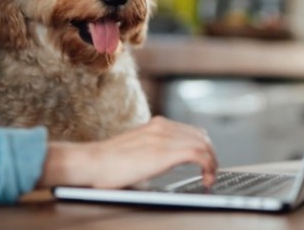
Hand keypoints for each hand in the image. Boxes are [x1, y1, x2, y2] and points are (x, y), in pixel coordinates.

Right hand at [37, 116, 216, 188]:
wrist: (91, 163)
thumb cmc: (106, 163)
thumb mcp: (135, 149)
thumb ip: (151, 150)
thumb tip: (161, 162)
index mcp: (156, 124)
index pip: (191, 130)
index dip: (203, 147)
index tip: (205, 164)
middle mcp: (162, 126)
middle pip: (202, 136)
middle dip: (211, 155)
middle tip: (210, 173)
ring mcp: (164, 137)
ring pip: (204, 144)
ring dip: (212, 162)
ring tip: (209, 178)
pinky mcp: (165, 152)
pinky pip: (199, 154)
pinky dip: (208, 167)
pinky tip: (206, 180)